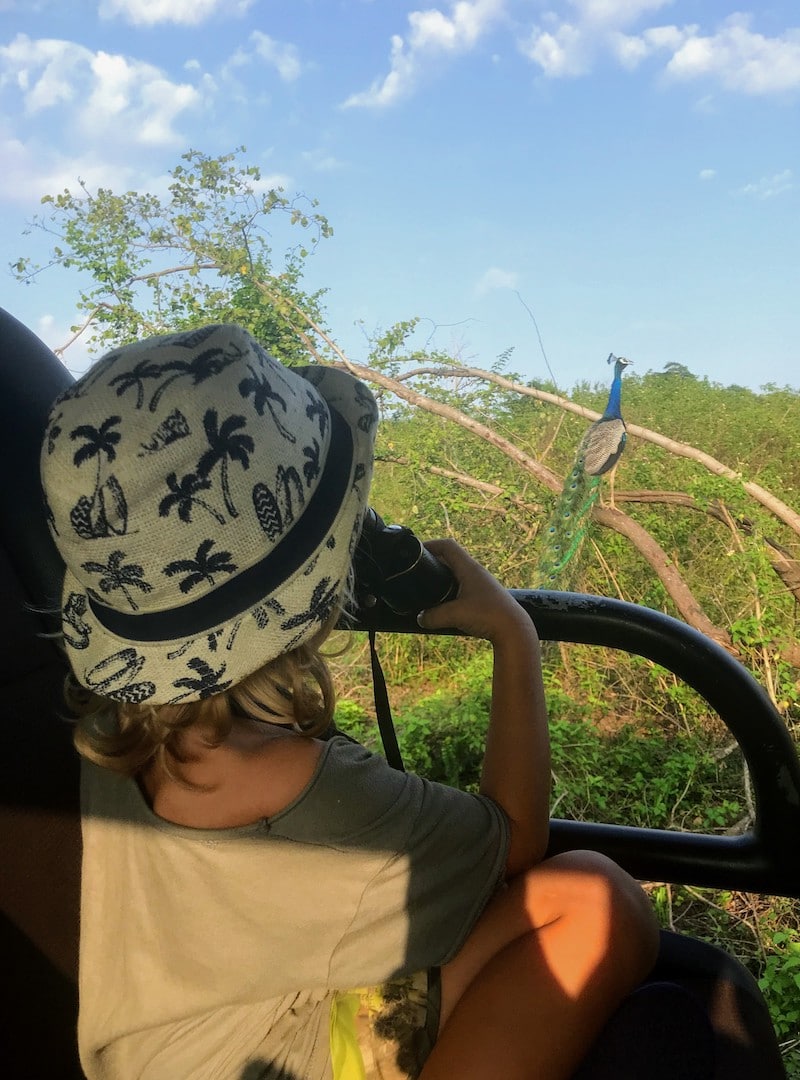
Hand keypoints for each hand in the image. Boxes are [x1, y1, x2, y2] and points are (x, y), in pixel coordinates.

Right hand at [416, 539, 536, 644]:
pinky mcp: (484, 596)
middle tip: (418, 570)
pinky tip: (444, 602)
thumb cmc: (488, 616)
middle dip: (433, 561)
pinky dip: (450, 589)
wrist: (514, 630)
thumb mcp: (455, 615)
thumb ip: (432, 616)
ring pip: (457, 573)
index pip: (448, 546)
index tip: (416, 551)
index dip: (431, 544)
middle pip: (451, 558)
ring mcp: (481, 584)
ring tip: (427, 586)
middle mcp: (476, 572)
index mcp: (469, 568)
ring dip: (442, 576)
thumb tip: (419, 618)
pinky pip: (462, 586)